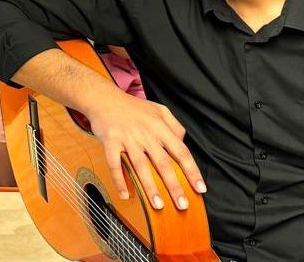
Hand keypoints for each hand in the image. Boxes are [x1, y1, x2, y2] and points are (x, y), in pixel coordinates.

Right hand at [81, 87, 204, 210]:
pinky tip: (125, 195)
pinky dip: (119, 180)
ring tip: (158, 205)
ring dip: (150, 187)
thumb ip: (174, 126)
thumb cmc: (133, 107)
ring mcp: (127, 138)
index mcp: (160, 126)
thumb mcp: (159, 110)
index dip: (192, 171)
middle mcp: (146, 133)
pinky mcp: (110, 141)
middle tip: (182, 205)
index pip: (181, 151)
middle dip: (174, 186)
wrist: (104, 98)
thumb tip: (183, 144)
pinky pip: (115, 164)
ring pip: (141, 166)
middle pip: (163, 163)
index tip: (200, 189)